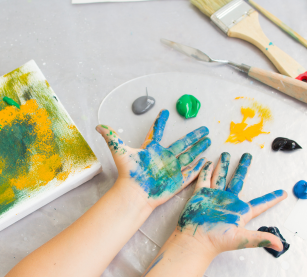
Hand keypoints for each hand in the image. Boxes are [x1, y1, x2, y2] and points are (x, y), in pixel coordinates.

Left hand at [96, 109, 210, 208]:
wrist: (134, 193)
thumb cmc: (128, 173)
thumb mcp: (120, 152)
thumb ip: (111, 137)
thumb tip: (98, 125)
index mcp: (152, 149)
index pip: (156, 132)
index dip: (160, 123)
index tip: (164, 112)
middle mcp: (164, 157)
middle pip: (182, 144)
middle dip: (193, 136)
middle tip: (203, 128)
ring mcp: (172, 169)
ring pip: (189, 156)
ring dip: (199, 148)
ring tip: (208, 140)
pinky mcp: (177, 180)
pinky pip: (191, 173)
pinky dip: (198, 167)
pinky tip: (206, 161)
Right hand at [177, 152, 287, 254]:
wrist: (196, 240)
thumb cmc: (217, 241)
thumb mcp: (242, 238)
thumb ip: (260, 238)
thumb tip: (280, 246)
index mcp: (241, 211)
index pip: (260, 203)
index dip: (271, 198)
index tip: (282, 193)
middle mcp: (228, 201)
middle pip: (238, 180)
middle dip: (243, 167)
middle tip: (247, 155)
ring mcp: (214, 197)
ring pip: (220, 176)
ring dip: (223, 165)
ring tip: (226, 153)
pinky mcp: (201, 195)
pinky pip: (204, 179)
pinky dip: (206, 171)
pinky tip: (208, 162)